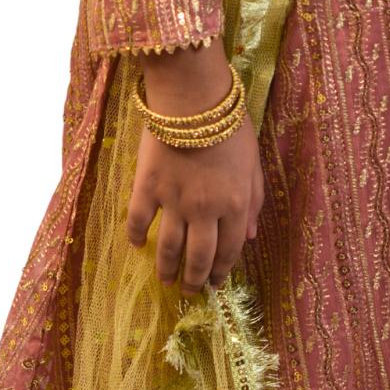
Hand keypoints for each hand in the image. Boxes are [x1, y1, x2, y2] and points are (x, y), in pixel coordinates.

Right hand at [125, 38, 265, 295]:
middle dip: (195, 279)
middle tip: (190, 291)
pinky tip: (136, 245)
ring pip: (168, 247)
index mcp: (234, 204)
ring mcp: (173, 201)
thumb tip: (252, 234)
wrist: (193, 98)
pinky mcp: (147, 187)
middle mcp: (204, 210)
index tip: (217, 283)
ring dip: (167, 268)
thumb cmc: (229, 124)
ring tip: (165, 280)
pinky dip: (135, 236)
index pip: (230, 249)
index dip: (223, 270)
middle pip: (198, 257)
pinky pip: (137, 220)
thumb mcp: (253, 161)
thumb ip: (254, 199)